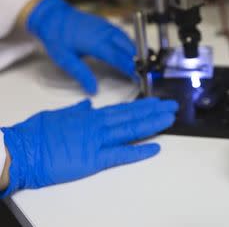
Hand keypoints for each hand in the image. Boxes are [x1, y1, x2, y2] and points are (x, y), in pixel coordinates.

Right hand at [0, 98, 177, 196]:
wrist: (22, 151)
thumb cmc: (36, 134)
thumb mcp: (58, 116)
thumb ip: (76, 111)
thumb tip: (88, 105)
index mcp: (91, 116)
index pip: (123, 109)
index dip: (142, 105)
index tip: (157, 102)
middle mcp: (99, 126)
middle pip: (132, 116)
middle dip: (154, 111)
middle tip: (173, 106)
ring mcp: (98, 142)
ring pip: (131, 130)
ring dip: (152, 124)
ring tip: (170, 119)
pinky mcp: (94, 159)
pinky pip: (121, 154)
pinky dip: (139, 150)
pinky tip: (155, 147)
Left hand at [27, 0, 136, 93]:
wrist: (53, 16)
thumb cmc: (57, 37)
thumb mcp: (64, 59)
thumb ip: (81, 74)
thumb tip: (93, 90)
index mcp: (96, 43)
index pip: (119, 58)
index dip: (131, 68)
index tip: (139, 77)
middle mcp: (105, 34)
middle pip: (128, 48)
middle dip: (139, 60)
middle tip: (146, 73)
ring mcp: (107, 27)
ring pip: (128, 40)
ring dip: (136, 52)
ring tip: (143, 64)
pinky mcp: (107, 25)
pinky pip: (123, 35)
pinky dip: (130, 44)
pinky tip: (132, 52)